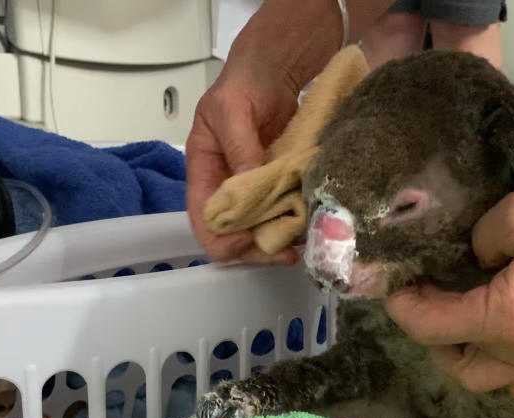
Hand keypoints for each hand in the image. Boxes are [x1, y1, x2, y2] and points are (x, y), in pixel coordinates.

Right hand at [185, 50, 300, 265]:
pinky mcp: (277, 186)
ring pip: (259, 229)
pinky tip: (309, 222)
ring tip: (302, 238)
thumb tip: (248, 186)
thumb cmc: (244, 84)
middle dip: (256, 247)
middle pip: (232, 234)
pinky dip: (293, 223)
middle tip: (286, 251)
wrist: (274, 70)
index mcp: (204, 172)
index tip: (250, 240)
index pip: (203, 218)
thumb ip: (240, 147)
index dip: (222, 238)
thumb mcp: (234, 110)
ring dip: (278, 239)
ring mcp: (253, 189)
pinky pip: (282, 213)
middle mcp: (226, 187)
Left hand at [385, 182, 513, 403]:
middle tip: (429, 301)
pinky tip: (501, 344)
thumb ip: (476, 241)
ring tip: (460, 323)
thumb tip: (470, 261)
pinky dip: (504, 372)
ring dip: (464, 356)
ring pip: (488, 382)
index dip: (403, 307)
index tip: (395, 287)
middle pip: (455, 365)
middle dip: (430, 336)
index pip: (432, 327)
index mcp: (504, 318)